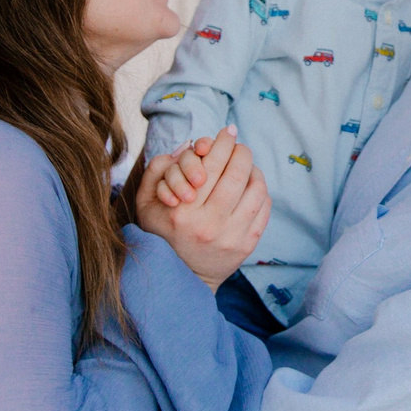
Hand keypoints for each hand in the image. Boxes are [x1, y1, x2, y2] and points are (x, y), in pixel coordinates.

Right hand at [135, 129, 270, 286]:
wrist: (181, 279)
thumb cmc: (161, 235)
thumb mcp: (146, 205)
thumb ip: (157, 171)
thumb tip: (186, 146)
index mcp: (183, 212)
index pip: (210, 165)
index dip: (222, 142)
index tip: (227, 131)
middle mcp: (209, 224)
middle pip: (237, 172)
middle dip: (241, 151)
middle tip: (238, 146)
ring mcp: (232, 236)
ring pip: (256, 189)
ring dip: (254, 170)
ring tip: (246, 166)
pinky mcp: (247, 245)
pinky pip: (264, 208)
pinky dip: (260, 191)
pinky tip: (251, 187)